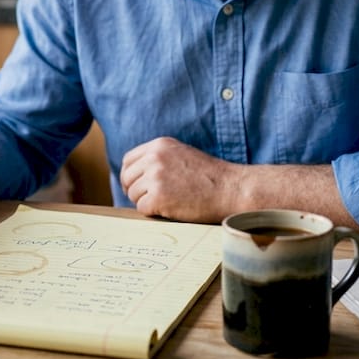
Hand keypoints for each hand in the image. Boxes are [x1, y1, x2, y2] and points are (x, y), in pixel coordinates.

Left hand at [119, 137, 239, 221]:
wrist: (231, 189)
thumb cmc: (210, 177)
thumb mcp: (182, 155)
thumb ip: (159, 159)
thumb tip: (136, 174)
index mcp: (159, 145)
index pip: (128, 160)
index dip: (131, 175)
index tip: (137, 185)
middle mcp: (154, 158)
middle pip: (127, 178)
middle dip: (135, 190)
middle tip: (149, 199)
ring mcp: (155, 177)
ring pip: (133, 195)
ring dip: (146, 202)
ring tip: (168, 203)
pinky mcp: (158, 197)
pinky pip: (142, 209)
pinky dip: (154, 213)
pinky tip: (171, 209)